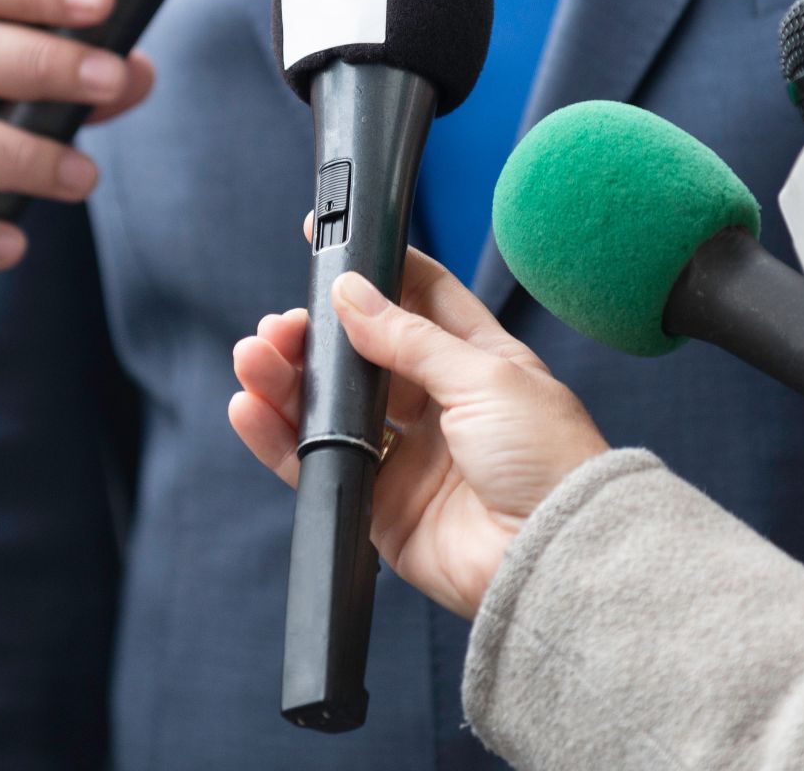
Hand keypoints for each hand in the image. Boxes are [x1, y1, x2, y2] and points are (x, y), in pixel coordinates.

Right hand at [229, 245, 608, 618]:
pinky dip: (277, 436)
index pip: (419, 298)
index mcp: (478, 360)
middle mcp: (440, 403)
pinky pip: (317, 461)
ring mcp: (408, 453)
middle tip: (282, 324)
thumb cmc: (548, 462)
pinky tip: (249, 406)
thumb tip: (351, 294)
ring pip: (331, 405)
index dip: (375, 270)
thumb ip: (409, 338)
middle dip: (316, 333)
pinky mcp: (379, 501)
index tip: (329, 246)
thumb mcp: (484, 377)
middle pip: (361, 353)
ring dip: (287, 378)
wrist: (554, 557)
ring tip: (254, 356)